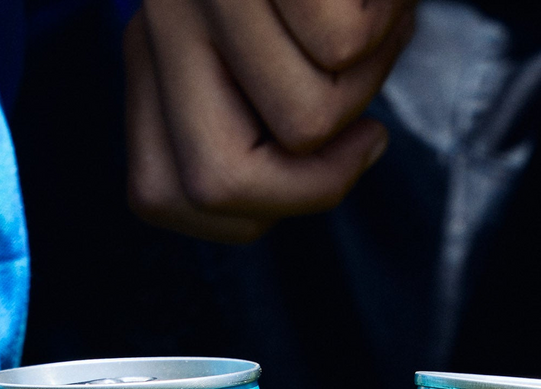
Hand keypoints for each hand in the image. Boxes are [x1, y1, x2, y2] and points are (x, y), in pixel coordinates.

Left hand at [125, 0, 414, 242]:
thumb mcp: (275, 48)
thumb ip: (260, 124)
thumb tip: (325, 170)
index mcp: (154, 48)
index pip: (161, 197)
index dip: (244, 217)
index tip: (299, 166)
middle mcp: (164, 14)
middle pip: (215, 184)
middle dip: (311, 190)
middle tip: (366, 138)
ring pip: (301, 122)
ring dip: (368, 87)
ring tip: (377, 22)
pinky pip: (339, 47)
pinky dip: (387, 22)